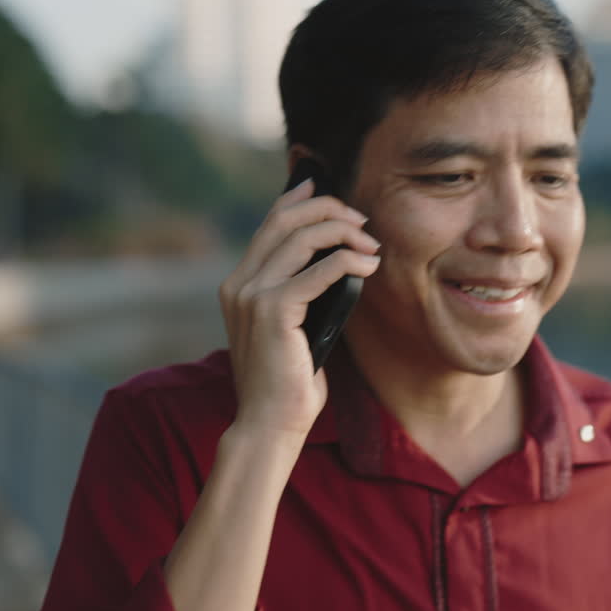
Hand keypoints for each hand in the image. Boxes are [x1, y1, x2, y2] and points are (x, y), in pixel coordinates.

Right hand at [218, 178, 381, 437]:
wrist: (269, 423)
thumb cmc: (289, 380)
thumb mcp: (294, 326)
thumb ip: (303, 293)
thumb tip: (340, 262)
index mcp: (239, 284)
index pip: (269, 225)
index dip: (298, 199)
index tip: (326, 188)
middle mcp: (239, 284)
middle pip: (284, 222)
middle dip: (327, 209)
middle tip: (362, 220)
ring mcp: (251, 296)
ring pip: (301, 239)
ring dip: (343, 233)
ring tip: (371, 244)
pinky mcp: (273, 312)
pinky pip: (318, 272)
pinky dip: (348, 262)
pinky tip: (369, 266)